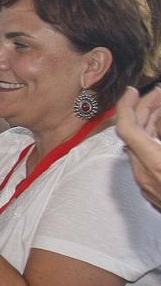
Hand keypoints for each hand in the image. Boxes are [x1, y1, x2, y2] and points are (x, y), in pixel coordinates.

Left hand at [116, 86, 160, 211]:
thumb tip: (159, 115)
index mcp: (155, 164)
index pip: (128, 128)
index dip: (128, 106)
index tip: (134, 90)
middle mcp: (146, 175)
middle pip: (135, 136)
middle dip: (146, 110)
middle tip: (160, 93)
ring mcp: (149, 187)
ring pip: (141, 149)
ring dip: (151, 127)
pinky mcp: (157, 195)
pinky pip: (148, 162)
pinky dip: (154, 144)